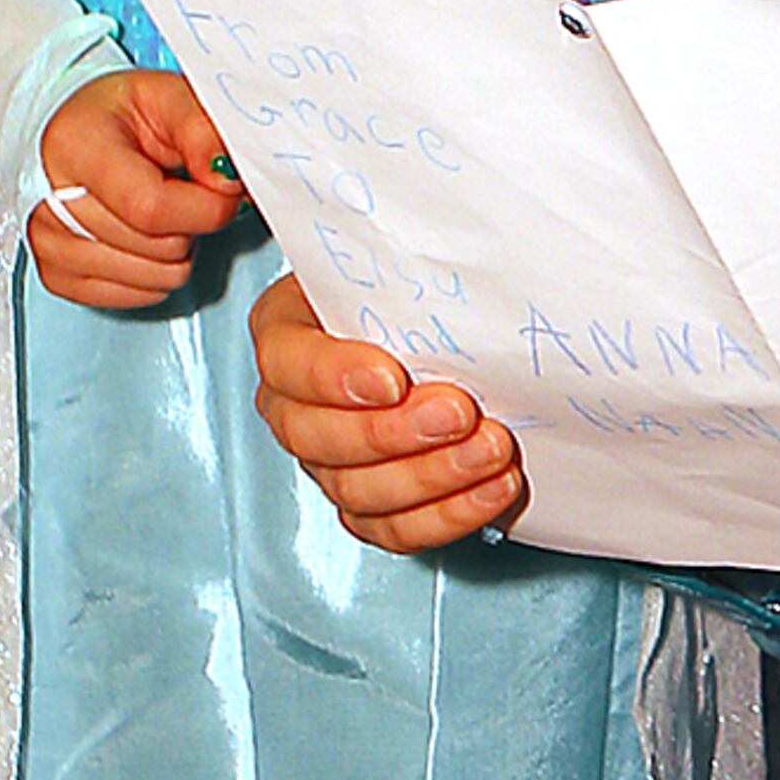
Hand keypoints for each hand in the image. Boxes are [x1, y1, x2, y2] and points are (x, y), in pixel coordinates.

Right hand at [27, 70, 242, 309]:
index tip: (222, 188)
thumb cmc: (121, 115)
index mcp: (74, 147)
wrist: (75, 132)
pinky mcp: (55, 276)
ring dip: (176, 250)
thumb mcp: (169, 97)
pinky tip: (144, 236)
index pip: (150, 208)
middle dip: (192, 224)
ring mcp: (46, 244)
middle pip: (158, 248)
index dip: (205, 208)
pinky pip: (136, 296)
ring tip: (161, 210)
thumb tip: (227, 180)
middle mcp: (48, 200)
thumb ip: (204, 132)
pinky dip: (155, 273)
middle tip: (182, 190)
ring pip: (154, 278)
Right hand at [249, 265, 530, 553]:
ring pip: (357, 492)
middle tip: (459, 411)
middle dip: (392, 433)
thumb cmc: (417, 290)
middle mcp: (294, 406)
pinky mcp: (370, 508)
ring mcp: (328, 464)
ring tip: (493, 448)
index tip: (392, 377)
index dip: (333, 377)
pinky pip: (396, 530)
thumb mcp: (401, 261)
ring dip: (431, 476)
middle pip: (315, 439)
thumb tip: (449, 249)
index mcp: (287, 334)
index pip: (286, 362)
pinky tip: (493, 487)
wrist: (454, 333)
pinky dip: (447, 516)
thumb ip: (404, 259)